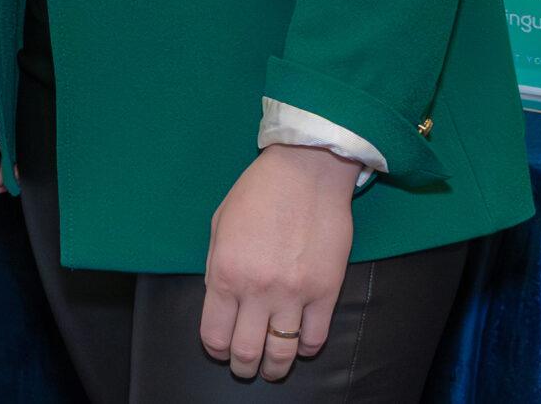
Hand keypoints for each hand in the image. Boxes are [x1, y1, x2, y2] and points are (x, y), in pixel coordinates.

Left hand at [200, 144, 360, 380]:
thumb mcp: (219, 225)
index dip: (215, 349)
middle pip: (247, 351)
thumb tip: (220, 303)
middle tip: (245, 367)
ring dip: (274, 368)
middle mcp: (257, 290)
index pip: (214, 334)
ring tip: (272, 369)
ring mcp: (294, 293)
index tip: (220, 349)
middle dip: (243, 366)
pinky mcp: (326, 291)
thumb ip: (216, 267)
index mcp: (224, 273)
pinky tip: (300, 344)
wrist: (306, 171)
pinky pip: (316, 337)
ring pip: (282, 353)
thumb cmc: (257, 192)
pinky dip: (306, 348)